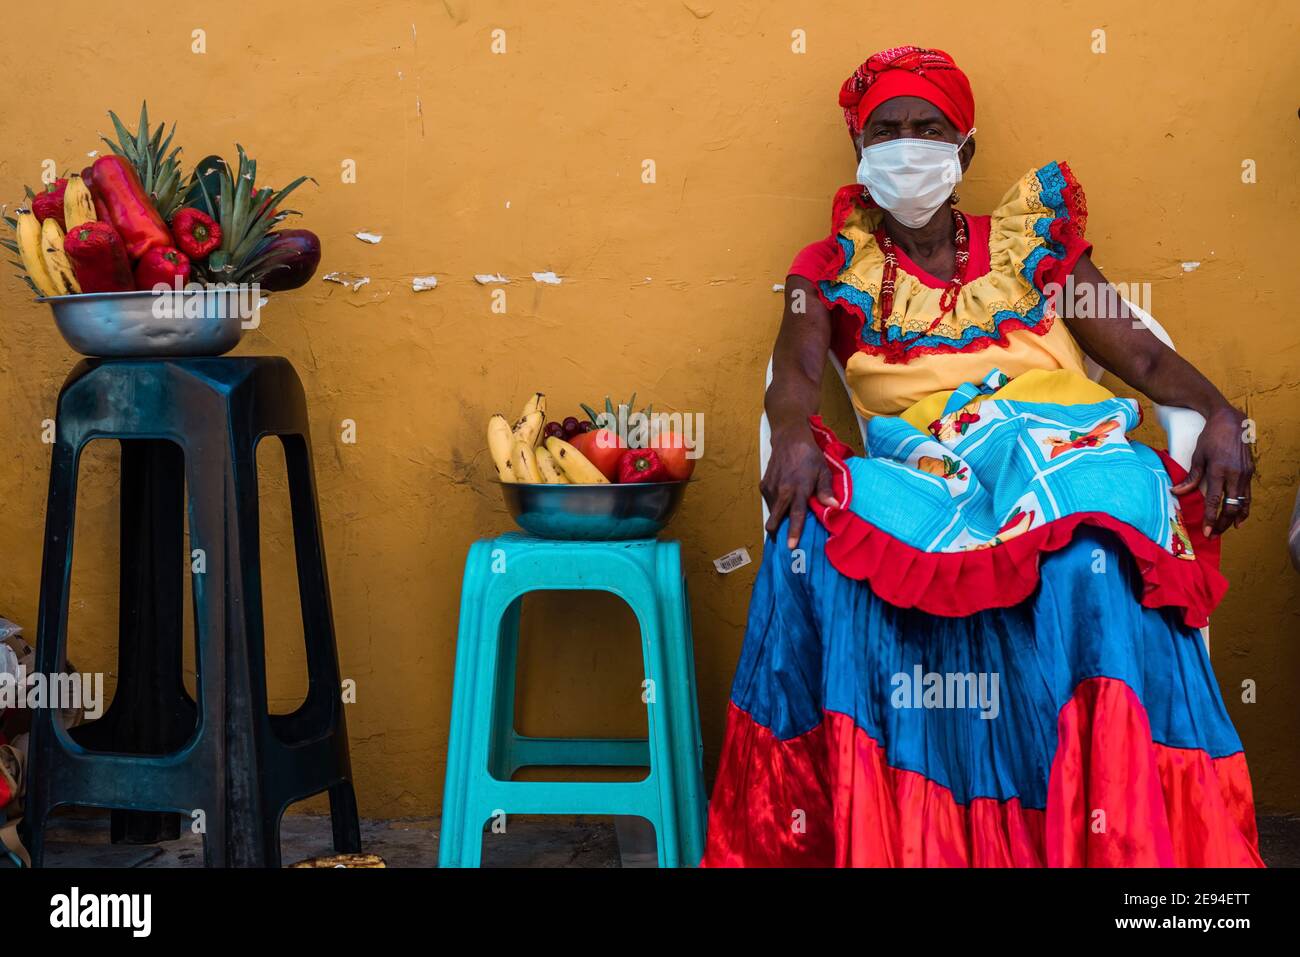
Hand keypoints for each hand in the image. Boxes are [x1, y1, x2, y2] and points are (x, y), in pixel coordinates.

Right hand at [762, 424, 836, 548]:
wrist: (789, 439)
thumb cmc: (809, 455)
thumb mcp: (823, 471)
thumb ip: (826, 490)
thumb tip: (834, 507)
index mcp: (799, 489)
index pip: (796, 515)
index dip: (793, 532)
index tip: (790, 546)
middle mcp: (782, 491)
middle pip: (774, 519)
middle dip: (776, 532)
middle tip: (782, 541)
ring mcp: (770, 488)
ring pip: (771, 512)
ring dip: (777, 518)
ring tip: (785, 519)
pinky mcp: (763, 485)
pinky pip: (769, 502)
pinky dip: (775, 506)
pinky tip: (783, 502)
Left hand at [1170, 404, 1253, 536]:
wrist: (1230, 421)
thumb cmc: (1210, 437)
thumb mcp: (1198, 456)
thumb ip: (1191, 477)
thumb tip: (1177, 492)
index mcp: (1219, 470)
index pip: (1214, 501)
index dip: (1210, 518)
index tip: (1206, 531)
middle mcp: (1234, 474)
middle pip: (1231, 507)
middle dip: (1222, 524)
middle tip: (1213, 534)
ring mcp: (1245, 473)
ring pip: (1243, 503)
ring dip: (1234, 519)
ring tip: (1226, 530)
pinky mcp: (1250, 472)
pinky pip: (1248, 494)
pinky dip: (1243, 507)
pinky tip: (1239, 517)